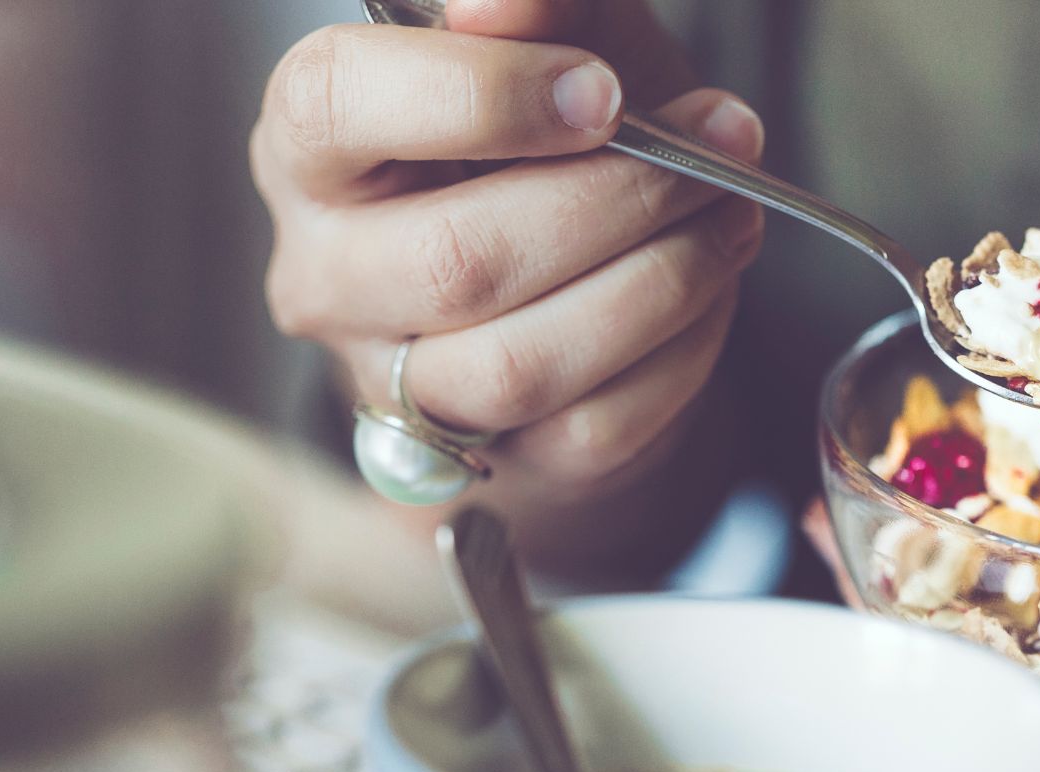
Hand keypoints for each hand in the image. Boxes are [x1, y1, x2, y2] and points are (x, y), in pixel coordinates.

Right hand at [252, 1, 763, 571]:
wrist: (569, 278)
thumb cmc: (547, 142)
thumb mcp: (557, 42)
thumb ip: (537, 9)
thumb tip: (500, 3)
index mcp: (310, 149)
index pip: (337, 105)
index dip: (481, 95)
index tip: (601, 89)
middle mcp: (325, 275)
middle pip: (457, 258)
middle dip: (614, 198)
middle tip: (714, 146)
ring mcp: (396, 384)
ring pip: (521, 363)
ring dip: (659, 280)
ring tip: (729, 212)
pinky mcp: (486, 459)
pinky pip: (593, 424)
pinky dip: (679, 350)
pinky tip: (710, 285)